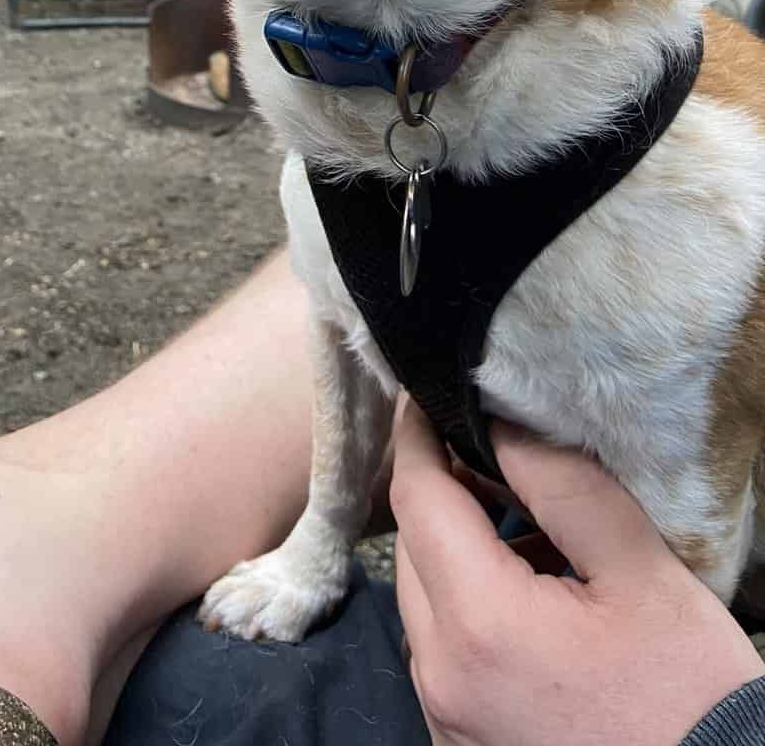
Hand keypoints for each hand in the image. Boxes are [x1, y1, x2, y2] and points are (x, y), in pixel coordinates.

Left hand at [390, 400, 762, 745]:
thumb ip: (565, 488)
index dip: (416, 437)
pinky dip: (471, 613)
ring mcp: (449, 719)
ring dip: (458, 556)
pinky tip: (533, 598)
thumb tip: (502, 426)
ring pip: (426, 605)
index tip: (422, 394)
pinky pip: (446, 655)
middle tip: (484, 453)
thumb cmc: (690, 698)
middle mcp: (443, 676)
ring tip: (527, 530)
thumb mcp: (642, 574)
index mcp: (480, 623)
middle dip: (440, 494)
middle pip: (415, 552)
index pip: (418, 499)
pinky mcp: (464, 743)